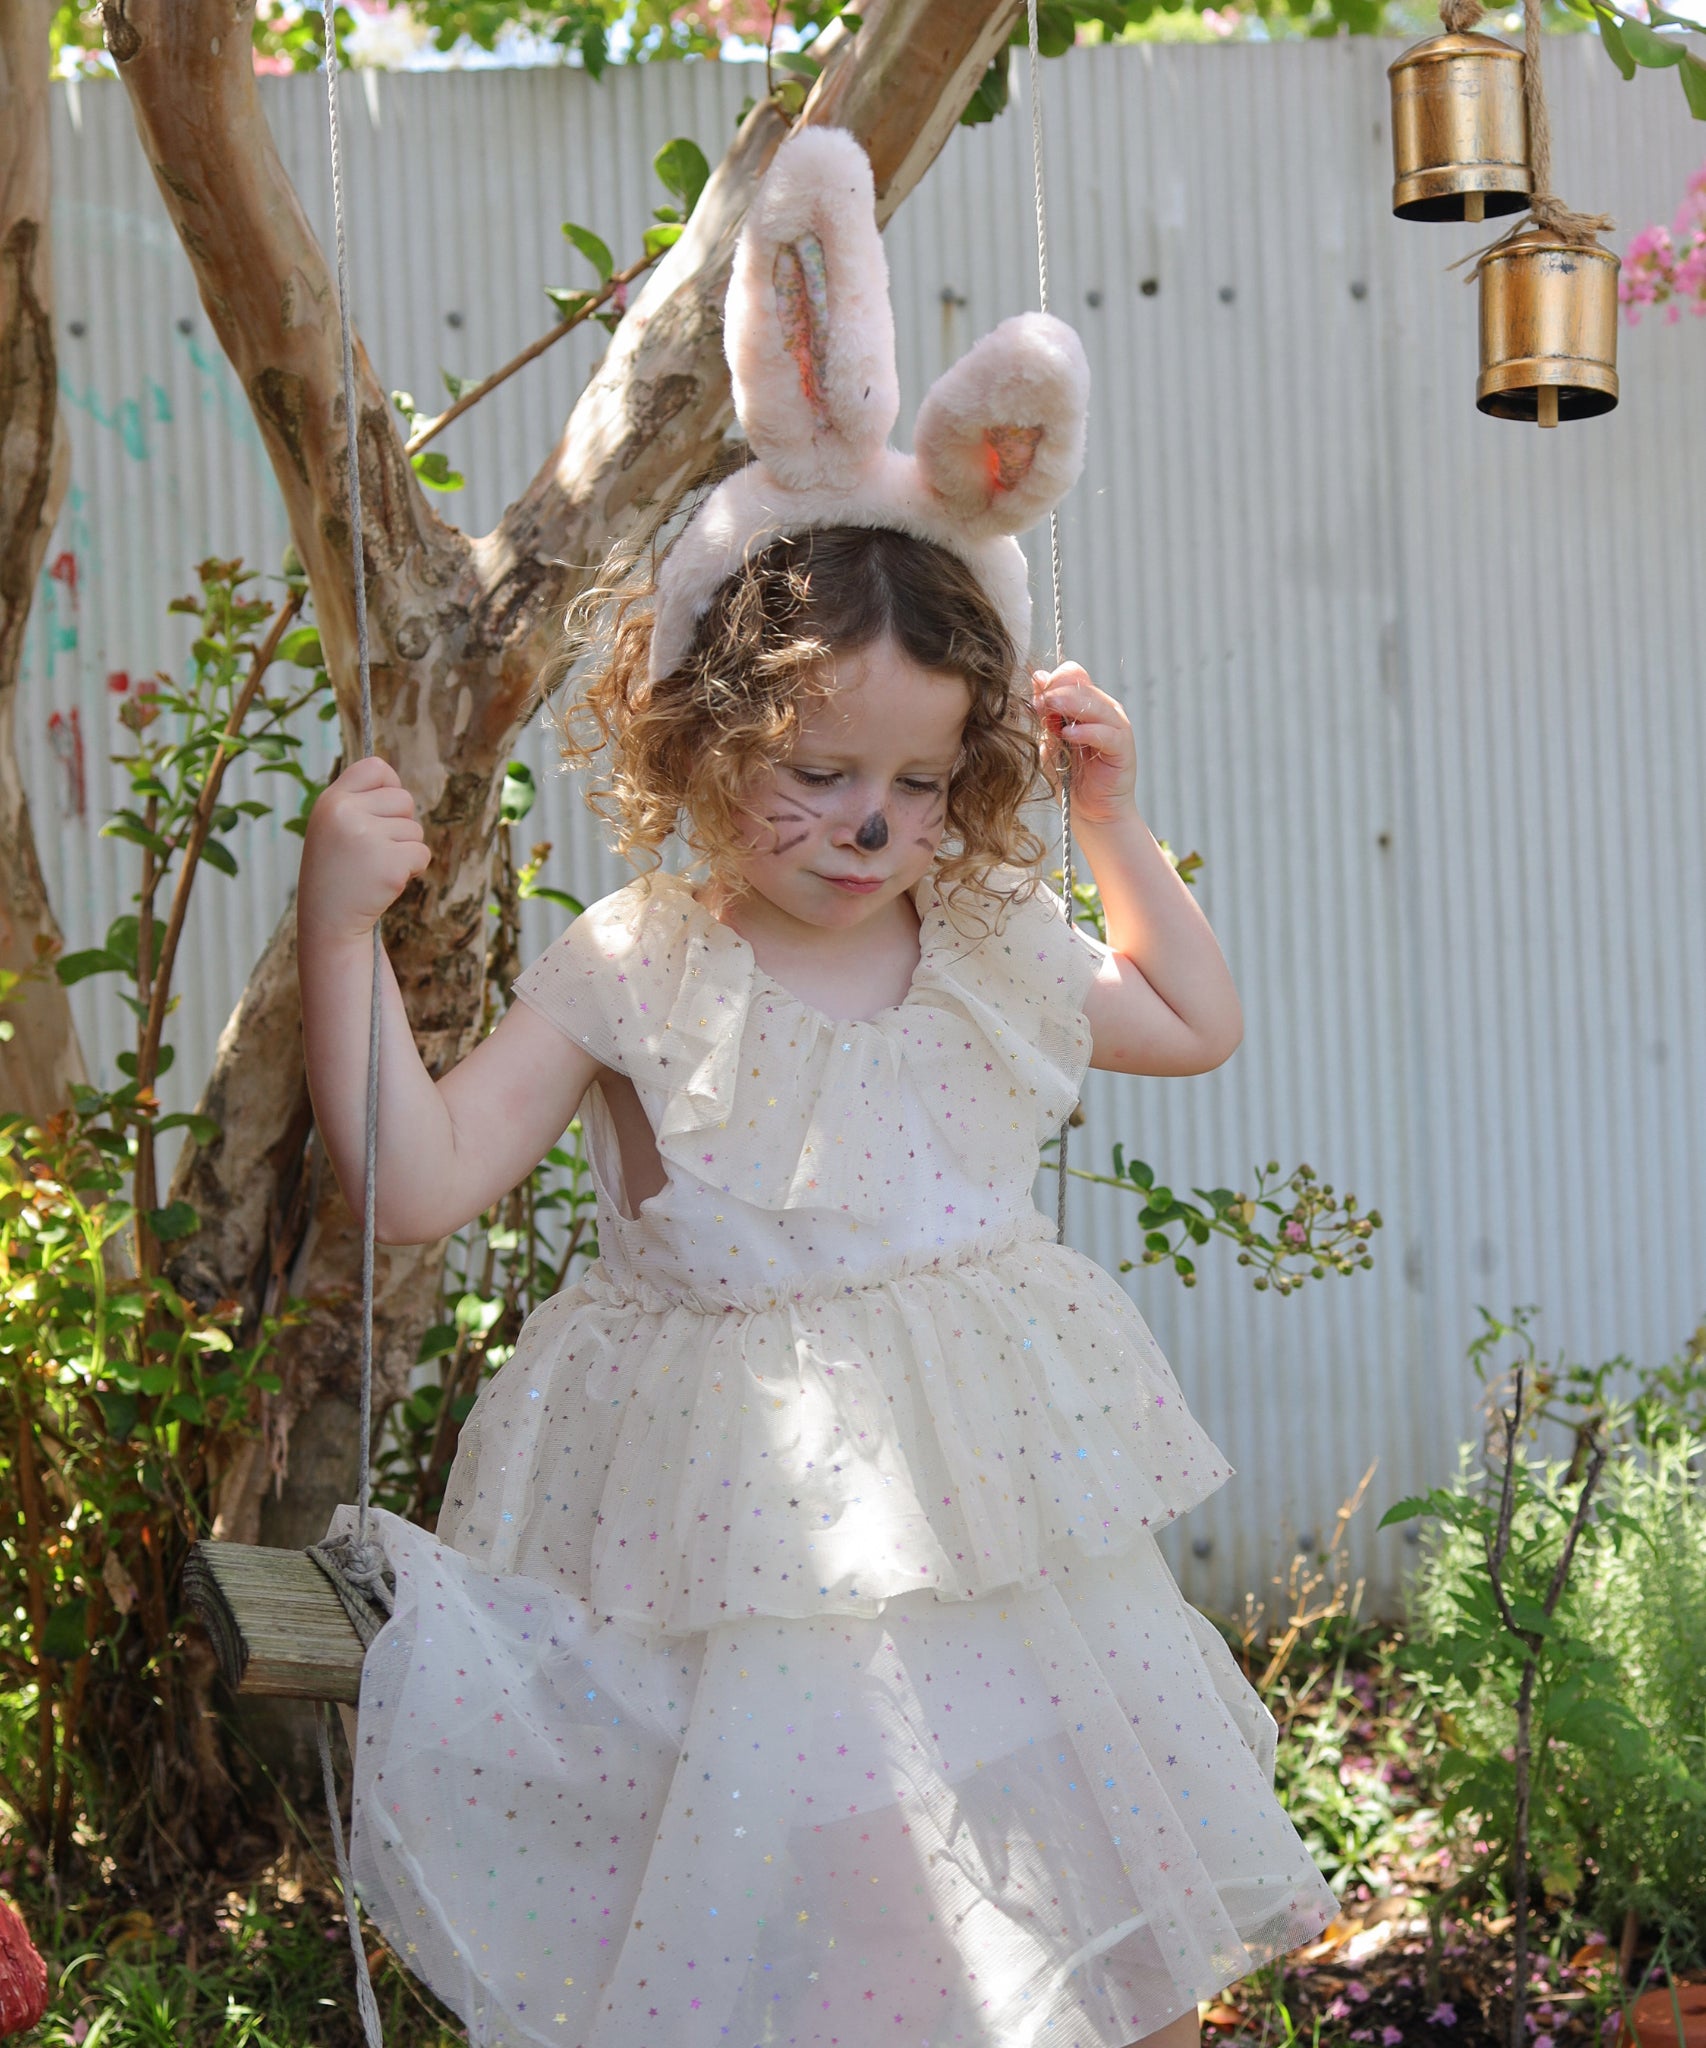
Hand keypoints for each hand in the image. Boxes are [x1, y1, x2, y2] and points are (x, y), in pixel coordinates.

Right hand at [298, 755, 431, 941]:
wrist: (329, 920)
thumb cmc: (337, 871)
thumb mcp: (333, 827)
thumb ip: (359, 802)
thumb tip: (395, 783)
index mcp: (331, 801)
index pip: (375, 768)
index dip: (390, 784)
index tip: (386, 807)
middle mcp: (346, 813)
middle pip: (403, 799)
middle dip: (401, 823)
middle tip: (377, 849)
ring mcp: (367, 838)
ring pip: (415, 829)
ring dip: (405, 849)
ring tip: (376, 867)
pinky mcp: (389, 864)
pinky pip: (422, 853)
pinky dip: (413, 868)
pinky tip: (387, 881)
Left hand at [1031, 663, 1136, 827]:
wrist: (1091, 811)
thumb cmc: (1069, 777)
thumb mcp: (1049, 741)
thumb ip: (1044, 714)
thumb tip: (1036, 678)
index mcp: (1086, 704)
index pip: (1073, 674)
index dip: (1053, 681)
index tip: (1035, 695)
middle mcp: (1103, 710)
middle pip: (1081, 685)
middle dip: (1056, 692)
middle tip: (1038, 703)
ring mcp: (1116, 726)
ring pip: (1093, 704)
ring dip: (1068, 705)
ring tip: (1049, 712)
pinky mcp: (1123, 746)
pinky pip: (1105, 732)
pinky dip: (1085, 731)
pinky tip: (1068, 735)